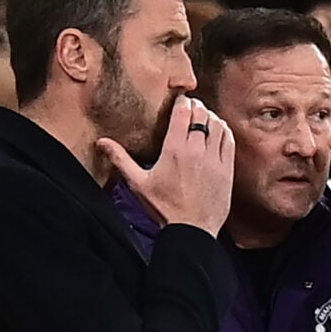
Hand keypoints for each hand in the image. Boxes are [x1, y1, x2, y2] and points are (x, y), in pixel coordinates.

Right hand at [99, 96, 233, 235]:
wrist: (192, 231)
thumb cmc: (164, 208)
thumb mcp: (138, 184)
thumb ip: (121, 159)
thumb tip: (101, 142)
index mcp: (173, 150)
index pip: (182, 112)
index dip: (183, 101)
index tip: (180, 101)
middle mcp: (196, 151)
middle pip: (201, 114)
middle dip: (196, 107)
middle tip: (191, 108)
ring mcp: (214, 159)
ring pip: (217, 124)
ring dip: (211, 117)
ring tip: (204, 118)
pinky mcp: (227, 169)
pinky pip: (229, 140)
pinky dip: (224, 131)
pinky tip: (218, 131)